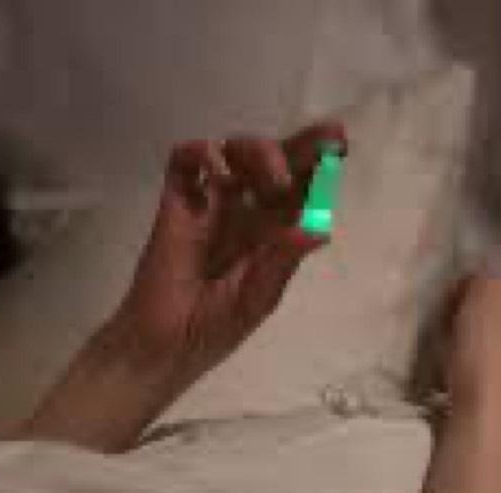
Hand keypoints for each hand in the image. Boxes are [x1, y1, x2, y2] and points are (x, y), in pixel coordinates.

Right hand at [111, 122, 346, 386]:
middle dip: (302, 146)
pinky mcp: (175, 202)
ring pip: (237, 154)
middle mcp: (247, 212)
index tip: (338, 147)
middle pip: (275, 164)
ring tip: (274, 182)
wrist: (163, 344)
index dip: (319, 168)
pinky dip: (202, 154)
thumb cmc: (214, 327)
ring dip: (260, 153)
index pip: (301, 191)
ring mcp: (211, 204)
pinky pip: (185, 162)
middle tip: (327, 138)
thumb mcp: (258, 298)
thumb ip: (282, 260)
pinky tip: (219, 174)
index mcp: (274, 234)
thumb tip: (321, 230)